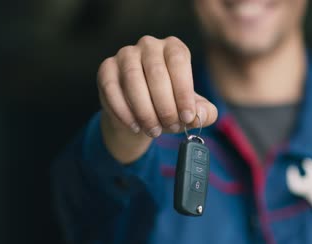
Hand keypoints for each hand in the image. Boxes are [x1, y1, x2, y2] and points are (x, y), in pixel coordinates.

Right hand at [97, 36, 217, 162]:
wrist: (139, 116)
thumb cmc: (170, 107)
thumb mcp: (191, 111)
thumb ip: (205, 113)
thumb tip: (200, 114)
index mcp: (173, 48)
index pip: (179, 62)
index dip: (184, 91)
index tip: (187, 117)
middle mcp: (149, 45)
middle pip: (157, 72)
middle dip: (165, 105)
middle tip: (171, 126)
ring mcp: (125, 55)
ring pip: (133, 81)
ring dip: (145, 111)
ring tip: (154, 130)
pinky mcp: (106, 69)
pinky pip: (112, 90)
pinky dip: (124, 112)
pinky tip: (135, 126)